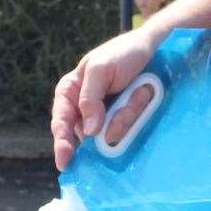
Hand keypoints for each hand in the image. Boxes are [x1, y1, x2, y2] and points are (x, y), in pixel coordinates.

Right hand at [50, 26, 159, 168]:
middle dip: (113, 123)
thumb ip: (90, 98)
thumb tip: (88, 130)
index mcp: (69, 92)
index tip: (65, 160)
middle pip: (89, 134)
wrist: (150, 49)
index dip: (62, 142)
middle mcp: (83, 108)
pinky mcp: (121, 120)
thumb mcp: (101, 69)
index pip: (61, 121)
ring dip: (129, 114)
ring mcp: (103, 116)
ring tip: (141, 90)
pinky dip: (137, 114)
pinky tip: (143, 94)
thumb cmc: (120, 54)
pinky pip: (127, 129)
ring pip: (112, 133)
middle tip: (133, 101)